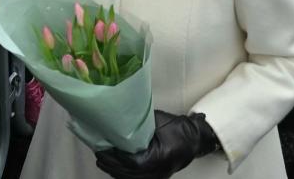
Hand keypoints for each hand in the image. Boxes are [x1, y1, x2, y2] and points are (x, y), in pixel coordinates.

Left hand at [95, 111, 219, 178]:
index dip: (116, 157)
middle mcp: (159, 170)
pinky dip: (123, 174)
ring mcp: (158, 175)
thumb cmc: (179, 129)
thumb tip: (118, 119)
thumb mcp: (158, 122)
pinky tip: (114, 168)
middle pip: (129, 173)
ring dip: (115, 171)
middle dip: (111, 165)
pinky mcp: (156, 176)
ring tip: (102, 160)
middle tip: (99, 154)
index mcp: (160, 157)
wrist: (194, 139)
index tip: (105, 148)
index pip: (133, 162)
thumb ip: (139, 124)